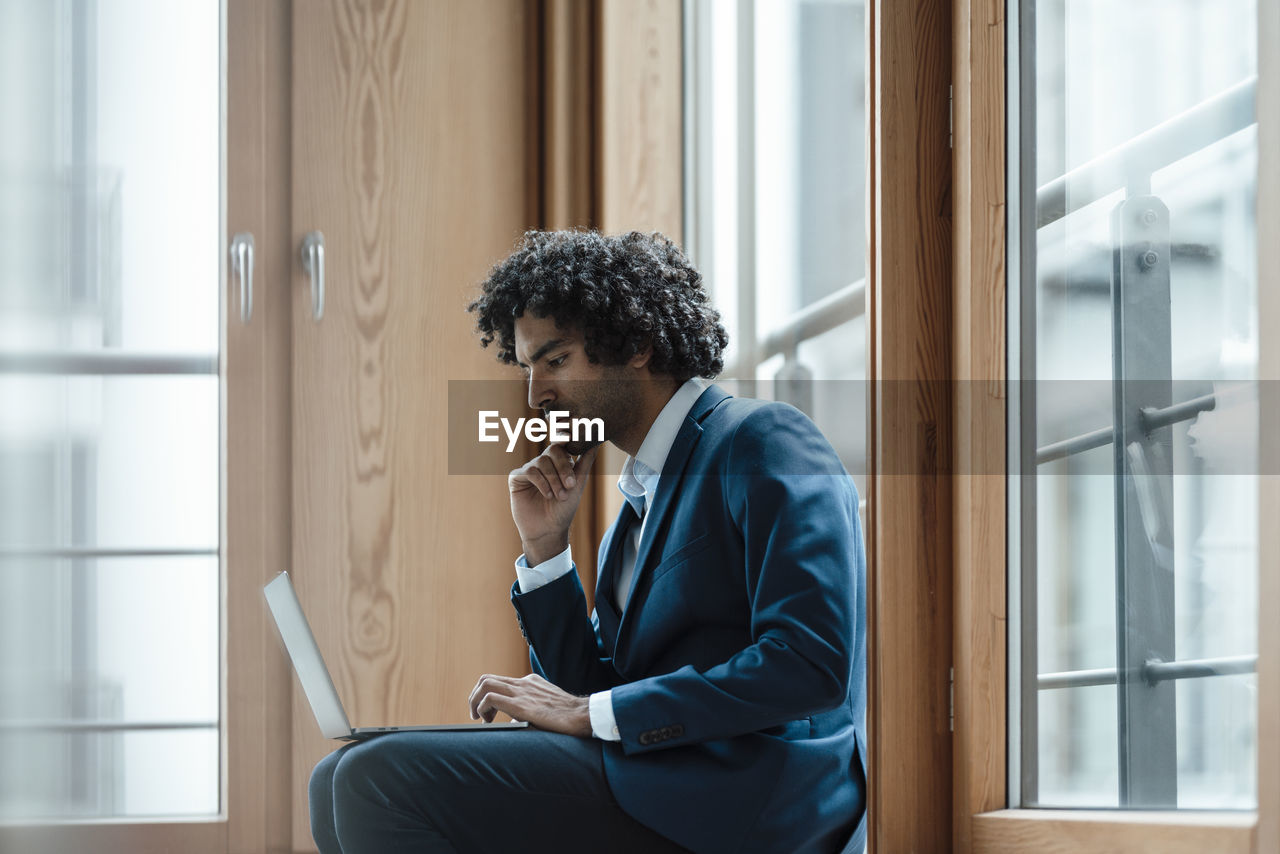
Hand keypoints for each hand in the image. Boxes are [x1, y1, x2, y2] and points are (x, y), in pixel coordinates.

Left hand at [467, 672, 591, 737]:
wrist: (583, 715)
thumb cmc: (568, 717)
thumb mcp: (546, 708)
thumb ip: (529, 710)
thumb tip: (514, 722)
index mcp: (530, 682)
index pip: (499, 681)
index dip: (486, 696)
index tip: (487, 713)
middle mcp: (523, 683)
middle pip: (487, 679)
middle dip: (475, 696)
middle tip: (476, 715)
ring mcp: (522, 691)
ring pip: (485, 684)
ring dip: (475, 701)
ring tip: (479, 718)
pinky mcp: (521, 704)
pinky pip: (491, 698)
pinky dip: (482, 708)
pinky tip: (488, 721)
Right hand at [508, 445, 598, 564]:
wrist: (548, 531)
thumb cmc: (564, 509)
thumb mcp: (578, 484)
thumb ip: (585, 462)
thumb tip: (596, 442)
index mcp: (558, 462)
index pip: (563, 444)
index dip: (567, 443)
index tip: (572, 442)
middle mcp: (543, 463)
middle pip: (553, 450)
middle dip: (563, 468)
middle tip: (570, 485)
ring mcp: (529, 469)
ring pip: (541, 461)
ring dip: (553, 479)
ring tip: (559, 496)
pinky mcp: (516, 478)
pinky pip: (529, 471)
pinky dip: (541, 482)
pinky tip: (547, 495)